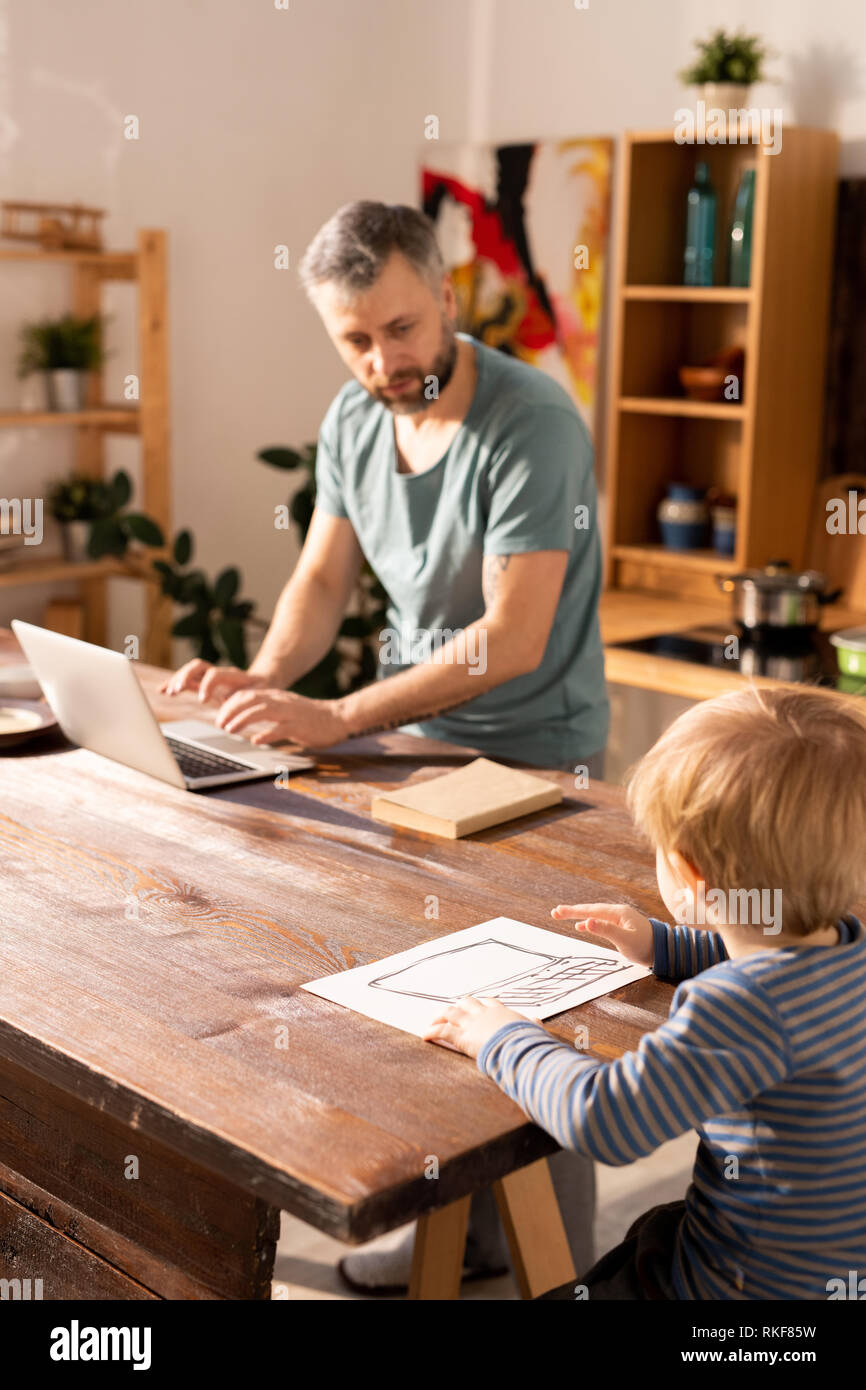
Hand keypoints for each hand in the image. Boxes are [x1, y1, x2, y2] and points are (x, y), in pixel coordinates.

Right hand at [159, 660, 268, 703]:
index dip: (207, 684)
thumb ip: (248, 704)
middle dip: (186, 676)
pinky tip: (162, 690)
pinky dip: (174, 683)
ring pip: (191, 670)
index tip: (203, 700)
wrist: (262, 684)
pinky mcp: (204, 682)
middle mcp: (220, 673)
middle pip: (199, 666)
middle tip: (177, 690)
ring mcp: (211, 676)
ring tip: (168, 691)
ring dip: (178, 679)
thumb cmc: (261, 693)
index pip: (215, 674)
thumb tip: (236, 717)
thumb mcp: (258, 699)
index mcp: (234, 676)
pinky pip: (187, 680)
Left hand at [214, 687, 348, 747]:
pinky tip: (256, 741)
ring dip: (242, 720)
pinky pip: (279, 729)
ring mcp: (290, 713)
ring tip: (230, 730)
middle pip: (249, 699)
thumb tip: (245, 716)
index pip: (246, 694)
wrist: (338, 717)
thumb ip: (267, 709)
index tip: (220, 717)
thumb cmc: (310, 716)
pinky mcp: (299, 726)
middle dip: (230, 711)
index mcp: (275, 696)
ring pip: (261, 711)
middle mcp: (280, 701)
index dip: (229, 705)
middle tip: (219, 724)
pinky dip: (265, 734)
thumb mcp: (285, 707)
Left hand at [424, 995, 529, 1059]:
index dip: (480, 1004)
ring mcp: (471, 1023)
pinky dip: (432, 1032)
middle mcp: (484, 1014)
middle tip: (450, 1013)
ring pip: (451, 1013)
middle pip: (466, 1003)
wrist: (517, 1045)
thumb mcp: (533, 1029)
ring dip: (440, 1016)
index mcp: (501, 1012)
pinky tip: (425, 1036)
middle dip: (457, 1007)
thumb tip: (537, 1021)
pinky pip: (443, 1031)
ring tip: (433, 1021)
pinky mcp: (462, 1037)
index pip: (488, 1002)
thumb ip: (533, 1024)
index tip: (476, 1007)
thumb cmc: (527, 1039)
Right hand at [550, 902, 653, 966]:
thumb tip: (587, 922)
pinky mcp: (620, 926)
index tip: (558, 912)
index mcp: (618, 913)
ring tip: (562, 915)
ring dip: (578, 915)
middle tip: (555, 912)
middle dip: (572, 911)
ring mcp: (619, 919)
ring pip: (594, 914)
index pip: (591, 910)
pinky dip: (588, 922)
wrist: (664, 950)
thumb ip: (606, 930)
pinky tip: (581, 925)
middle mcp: (618, 912)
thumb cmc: (646, 946)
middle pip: (591, 909)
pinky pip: (600, 921)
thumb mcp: (625, 940)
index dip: (574, 911)